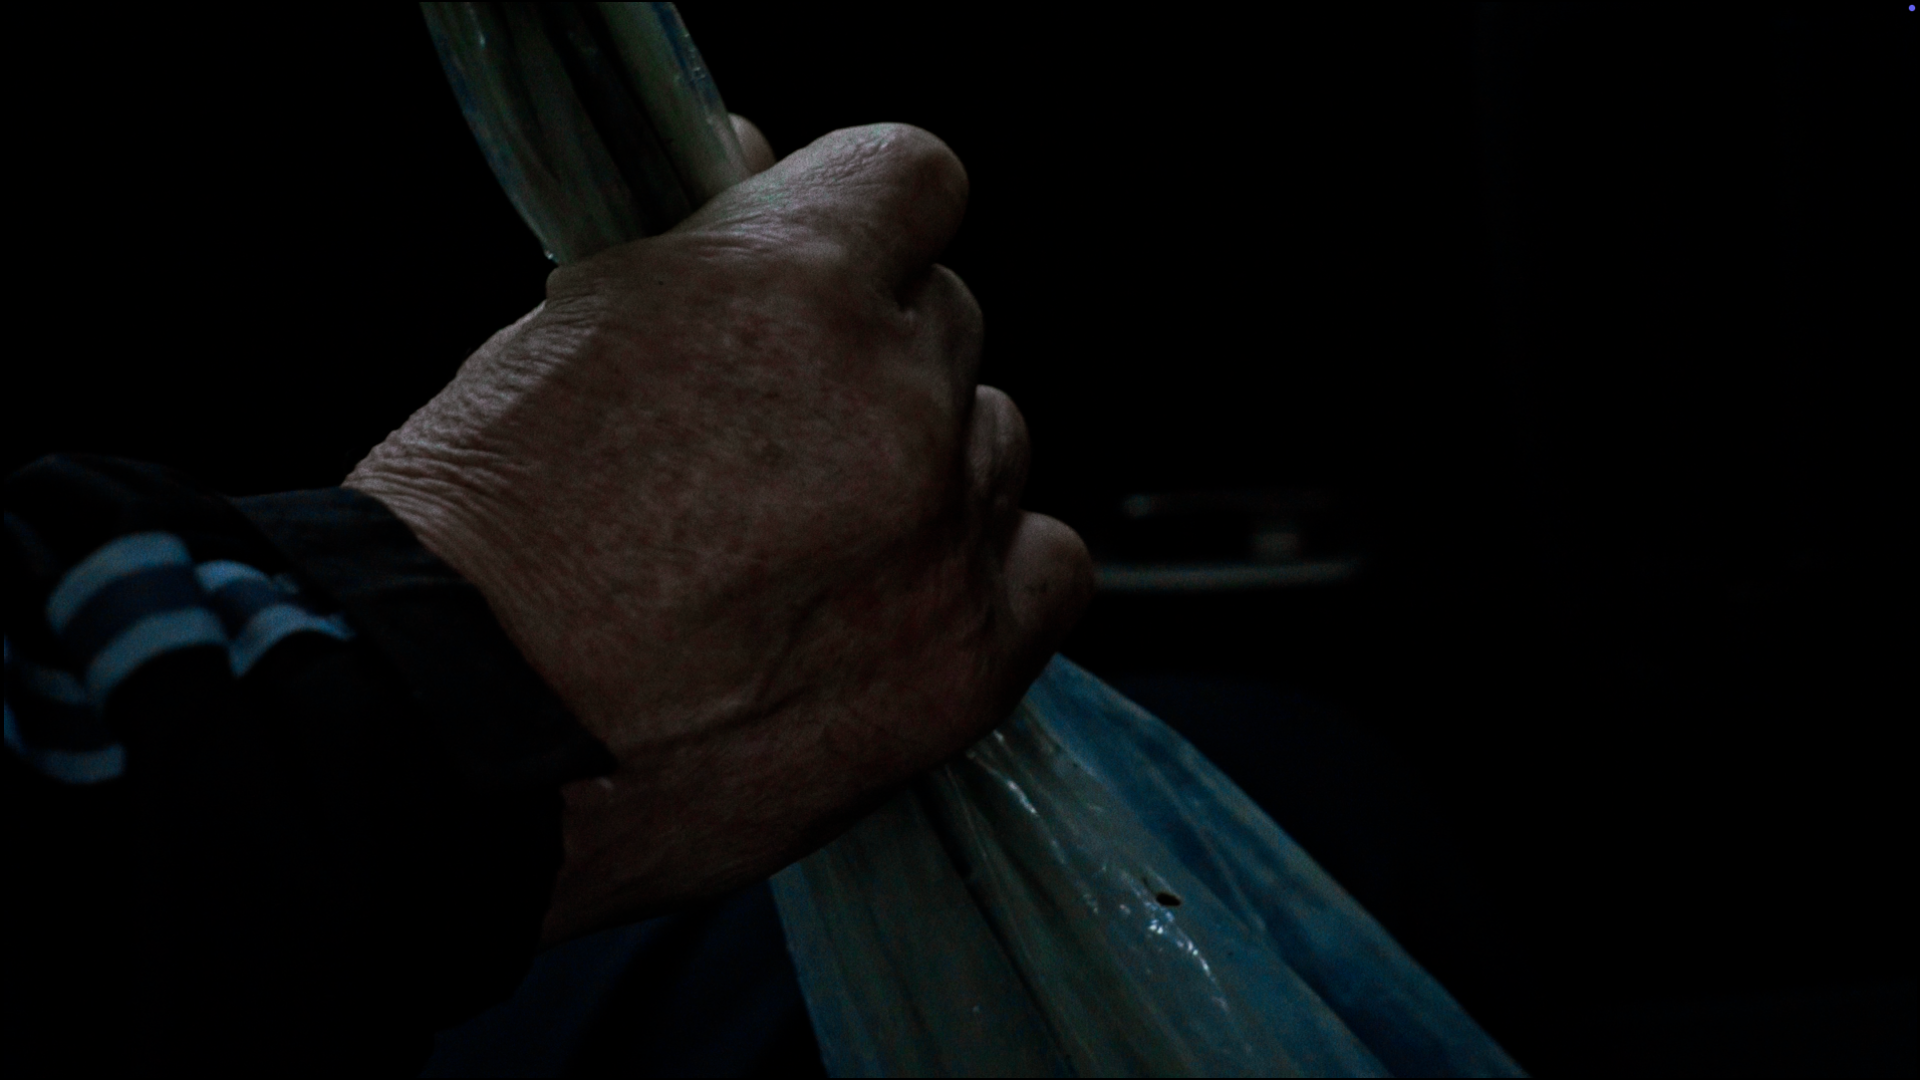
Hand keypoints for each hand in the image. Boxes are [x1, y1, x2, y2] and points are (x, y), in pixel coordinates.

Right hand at [345, 123, 1092, 942]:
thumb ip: (704, 247)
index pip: (913, 181)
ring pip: (994, 444)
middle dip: (874, 360)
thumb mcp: (565, 331)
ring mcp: (943, 538)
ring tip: (810, 548)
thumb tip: (766, 161)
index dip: (864, 222)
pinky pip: (1048, 569)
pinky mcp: (967, 664)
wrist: (451, 740)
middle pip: (950, 323)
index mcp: (789, 286)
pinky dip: (987, 572)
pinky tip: (899, 600)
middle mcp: (892, 400)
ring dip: (927, 472)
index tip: (835, 264)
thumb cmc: (479, 541)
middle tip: (781, 440)